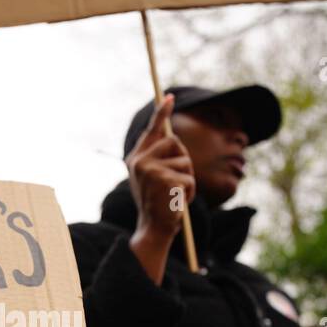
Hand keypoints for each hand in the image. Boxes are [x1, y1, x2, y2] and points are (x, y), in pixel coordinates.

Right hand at [126, 94, 194, 264]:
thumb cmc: (158, 205)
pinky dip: (190, 192)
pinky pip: (189, 178)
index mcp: (136, 159)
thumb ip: (158, 158)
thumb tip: (172, 136)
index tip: (169, 96)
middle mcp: (139, 161)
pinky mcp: (164, 180)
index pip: (152, 131)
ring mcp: (150, 170)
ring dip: (188, 180)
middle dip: (183, 161)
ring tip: (175, 195)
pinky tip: (177, 202)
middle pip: (175, 142)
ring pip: (186, 161)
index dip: (161, 113)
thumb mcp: (153, 179)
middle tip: (176, 183)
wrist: (153, 230)